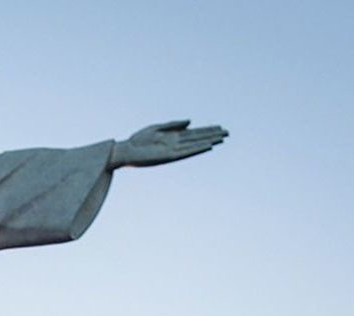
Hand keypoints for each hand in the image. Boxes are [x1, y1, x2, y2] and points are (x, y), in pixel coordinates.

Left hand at [110, 120, 227, 168]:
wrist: (126, 150)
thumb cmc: (138, 140)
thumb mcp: (156, 128)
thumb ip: (173, 125)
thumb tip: (190, 121)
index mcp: (173, 136)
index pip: (194, 132)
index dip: (207, 130)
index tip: (219, 127)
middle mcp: (176, 143)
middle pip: (198, 138)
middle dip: (212, 135)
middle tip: (227, 133)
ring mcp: (173, 150)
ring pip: (195, 145)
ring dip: (208, 142)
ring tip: (221, 139)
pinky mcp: (168, 156)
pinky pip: (186, 152)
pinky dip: (196, 149)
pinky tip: (206, 146)